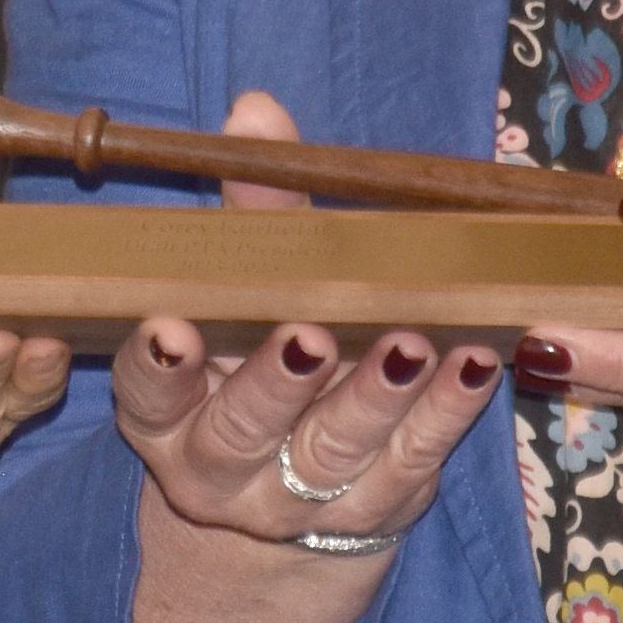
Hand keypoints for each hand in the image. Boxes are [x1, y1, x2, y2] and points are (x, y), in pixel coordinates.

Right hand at [118, 94, 512, 622]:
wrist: (284, 498)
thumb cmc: (253, 361)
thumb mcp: (241, 295)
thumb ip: (252, 212)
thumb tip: (257, 113)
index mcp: (164, 414)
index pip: (148, 393)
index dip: (158, 365)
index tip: (172, 328)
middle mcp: (217, 467)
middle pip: (241, 428)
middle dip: (276, 381)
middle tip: (308, 333)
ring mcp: (296, 500)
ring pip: (331, 450)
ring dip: (373, 395)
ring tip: (407, 342)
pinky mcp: (377, 509)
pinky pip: (412, 462)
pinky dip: (445, 412)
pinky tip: (473, 361)